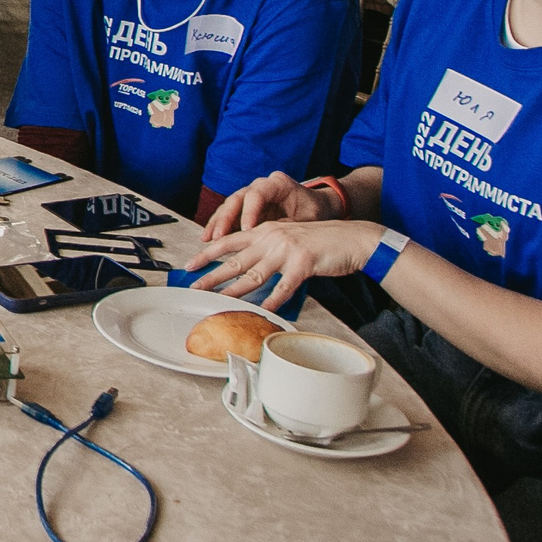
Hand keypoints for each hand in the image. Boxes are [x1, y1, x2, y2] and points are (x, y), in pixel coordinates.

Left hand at [186, 219, 383, 312]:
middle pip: (235, 260)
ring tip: (218, 301)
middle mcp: (271, 238)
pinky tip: (262, 310)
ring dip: (234, 290)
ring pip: (254, 274)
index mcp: (265, 230)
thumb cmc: (320, 241)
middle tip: (194, 287)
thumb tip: (248, 266)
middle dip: (212, 275)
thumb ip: (267, 248)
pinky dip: (273, 300)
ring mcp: (286, 250)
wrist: (351, 238)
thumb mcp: (287, 238)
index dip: (207, 253)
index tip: (190, 264)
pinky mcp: (304, 264)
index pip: (228, 241)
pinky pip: (284, 287)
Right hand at [201, 171, 333, 237]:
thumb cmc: (314, 213)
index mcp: (277, 183)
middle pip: (236, 199)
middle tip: (218, 237)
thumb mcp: (305, 220)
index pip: (257, 195)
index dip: (249, 213)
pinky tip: (210, 240)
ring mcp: (250, 195)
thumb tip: (270, 242)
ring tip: (207, 240)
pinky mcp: (245, 207)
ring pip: (228, 206)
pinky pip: (229, 215)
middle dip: (225, 219)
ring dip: (217, 223)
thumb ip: (286, 227)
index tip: (247, 231)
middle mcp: (259, 186)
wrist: (317, 208)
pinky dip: (220, 227)